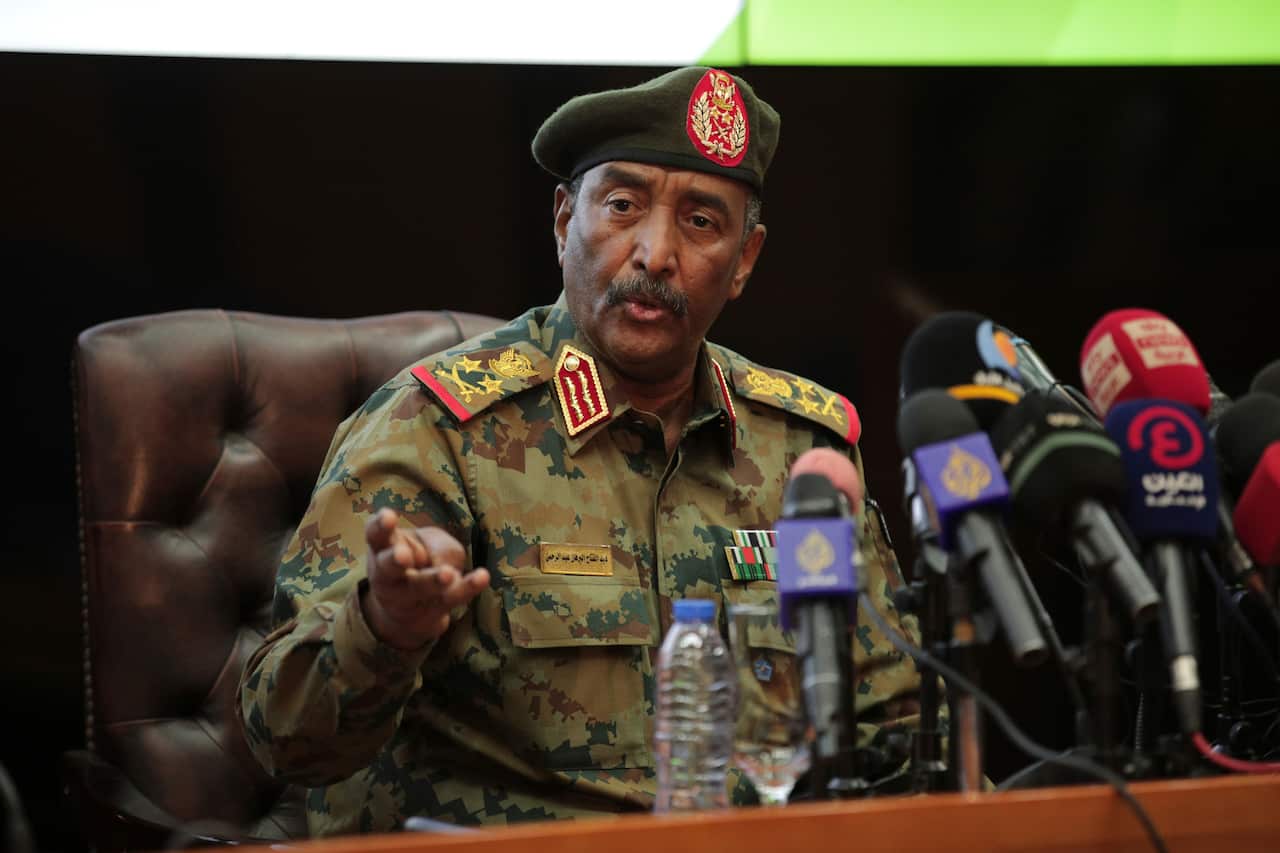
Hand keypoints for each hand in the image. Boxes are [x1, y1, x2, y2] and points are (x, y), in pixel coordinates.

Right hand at [360, 508, 489, 649]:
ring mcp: (405, 596)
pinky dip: (467, 588)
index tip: (389, 516)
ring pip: (419, 588)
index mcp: (382, 547)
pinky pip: (450, 598)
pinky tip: (482, 577)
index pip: (375, 533)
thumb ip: (435, 545)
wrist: (408, 609)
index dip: (380, 526)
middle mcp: (387, 573)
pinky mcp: (430, 611)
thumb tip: (444, 566)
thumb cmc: (418, 558)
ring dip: (432, 580)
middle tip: (403, 556)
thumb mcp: (426, 541)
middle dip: (395, 560)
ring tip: (447, 574)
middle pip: (388, 567)